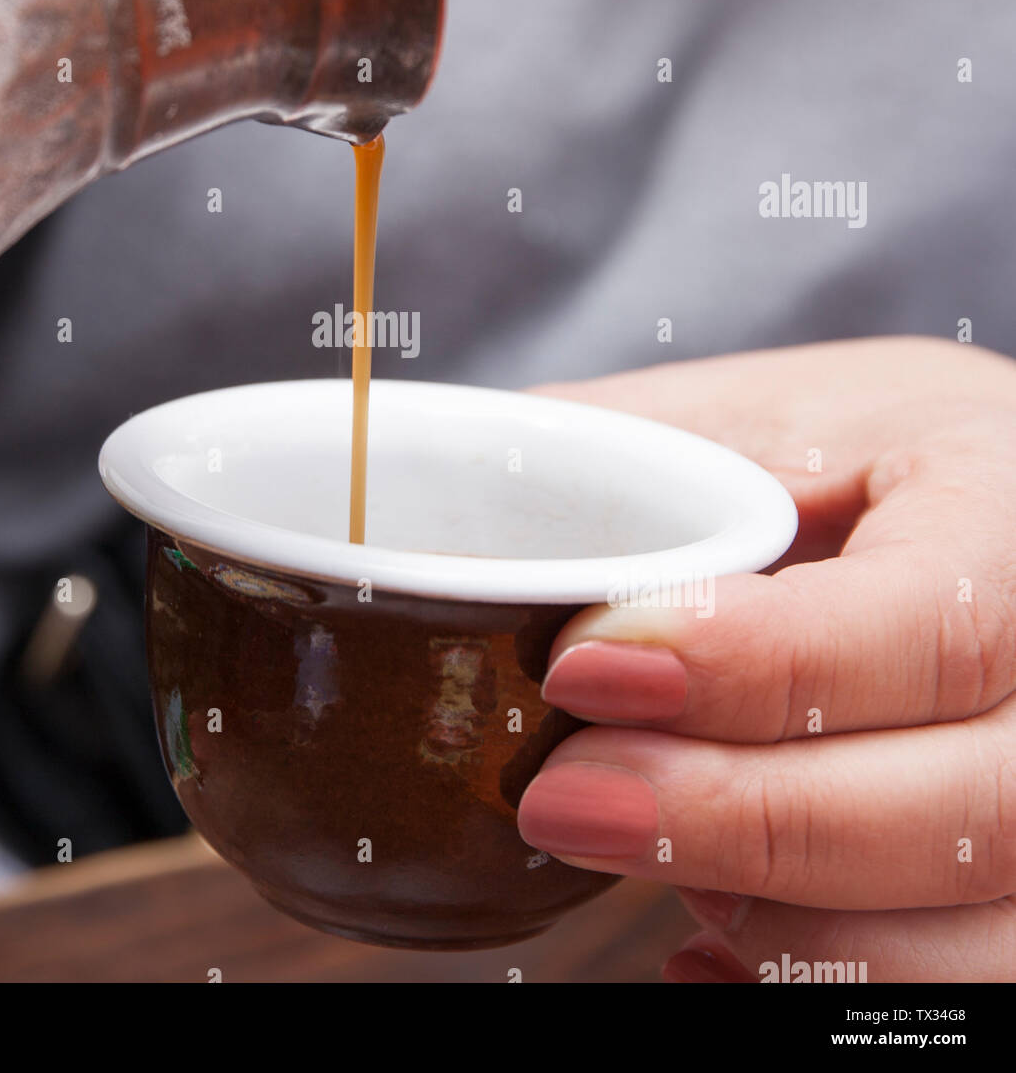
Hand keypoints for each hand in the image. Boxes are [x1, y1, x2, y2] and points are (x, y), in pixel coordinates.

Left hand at [517, 336, 1015, 981]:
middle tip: (560, 801)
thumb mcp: (762, 411)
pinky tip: (707, 943)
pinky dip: (812, 982)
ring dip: (783, 921)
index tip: (579, 664)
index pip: (936, 624)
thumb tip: (441, 543)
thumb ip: (628, 455)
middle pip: (970, 808)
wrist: (973, 500)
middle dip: (742, 817)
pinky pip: (967, 988)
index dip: (757, 668)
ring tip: (635, 853)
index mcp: (1015, 506)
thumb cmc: (858, 450)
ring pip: (980, 936)